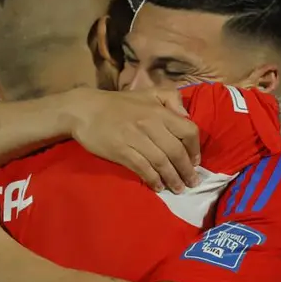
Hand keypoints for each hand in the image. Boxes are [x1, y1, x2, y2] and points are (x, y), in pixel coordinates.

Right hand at [63, 88, 200, 193]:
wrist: (84, 110)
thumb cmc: (118, 103)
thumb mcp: (147, 92)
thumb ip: (170, 98)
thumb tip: (186, 116)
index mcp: (159, 110)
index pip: (188, 130)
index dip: (195, 149)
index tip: (196, 162)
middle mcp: (150, 124)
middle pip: (176, 151)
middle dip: (187, 170)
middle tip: (192, 182)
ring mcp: (135, 138)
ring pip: (161, 162)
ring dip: (172, 178)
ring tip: (178, 188)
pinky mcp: (121, 151)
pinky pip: (142, 168)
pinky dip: (153, 179)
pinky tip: (158, 186)